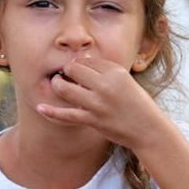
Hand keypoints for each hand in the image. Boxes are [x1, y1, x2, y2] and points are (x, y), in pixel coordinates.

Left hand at [36, 55, 168, 152]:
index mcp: (115, 72)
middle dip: (66, 71)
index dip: (78, 64)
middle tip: (66, 76)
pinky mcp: (93, 120)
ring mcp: (98, 104)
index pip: (87, 60)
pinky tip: (40, 108)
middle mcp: (105, 85)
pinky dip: (51, 112)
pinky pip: (66, 115)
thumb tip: (81, 61)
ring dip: (57, 85)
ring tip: (57, 85)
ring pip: (66, 89)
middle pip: (73, 69)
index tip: (77, 70)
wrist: (147, 128)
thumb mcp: (125, 80)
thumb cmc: (136, 103)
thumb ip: (105, 70)